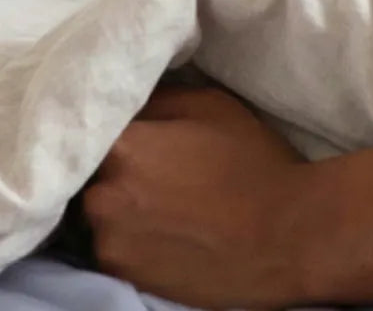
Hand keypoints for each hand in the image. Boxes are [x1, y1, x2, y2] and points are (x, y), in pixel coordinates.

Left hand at [83, 86, 307, 308]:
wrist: (280, 236)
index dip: (118, 125)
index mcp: (123, 144)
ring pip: (99, 209)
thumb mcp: (212, 105)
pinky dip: (128, 234)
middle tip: (153, 165)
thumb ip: (159, 99)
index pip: (95, 124)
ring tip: (160, 201)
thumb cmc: (250, 162)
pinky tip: (162, 229)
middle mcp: (101, 193)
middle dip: (114, 165)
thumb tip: (132, 102)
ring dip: (119, 202)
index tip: (137, 128)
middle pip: (92, 170)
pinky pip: (110, 243)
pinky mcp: (119, 274)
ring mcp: (106, 240)